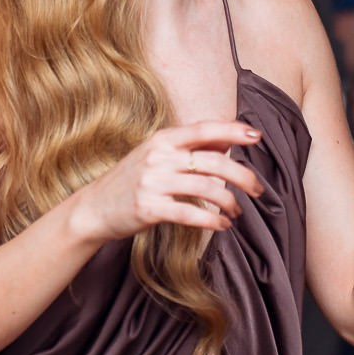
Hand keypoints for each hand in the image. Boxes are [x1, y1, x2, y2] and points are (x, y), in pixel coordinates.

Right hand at [67, 121, 267, 244]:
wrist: (94, 208)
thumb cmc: (132, 180)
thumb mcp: (156, 154)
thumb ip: (188, 147)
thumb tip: (227, 139)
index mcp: (163, 139)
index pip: (204, 129)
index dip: (233, 131)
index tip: (257, 136)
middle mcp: (159, 157)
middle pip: (213, 161)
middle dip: (242, 176)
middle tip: (259, 190)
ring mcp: (153, 182)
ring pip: (206, 189)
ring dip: (229, 203)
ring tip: (237, 212)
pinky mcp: (149, 208)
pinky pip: (190, 214)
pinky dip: (212, 221)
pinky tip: (221, 225)